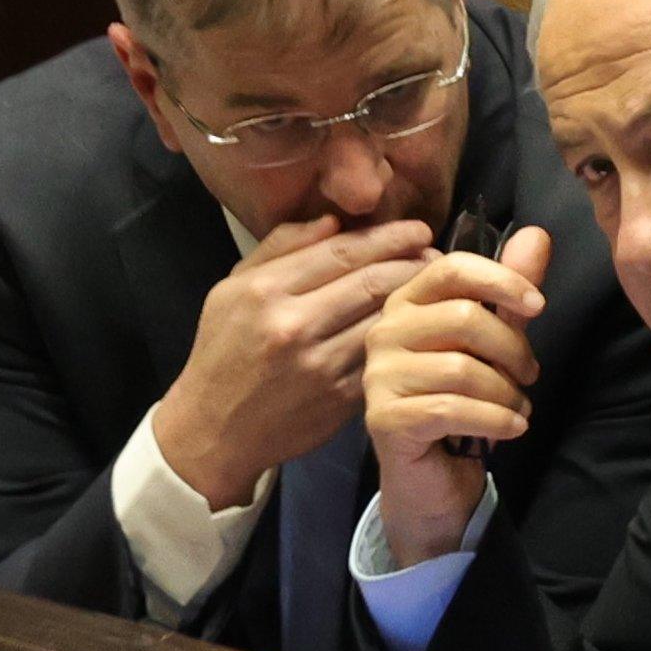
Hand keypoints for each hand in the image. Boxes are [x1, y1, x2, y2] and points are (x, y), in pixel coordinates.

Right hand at [153, 215, 435, 509]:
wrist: (213, 430)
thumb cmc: (222, 352)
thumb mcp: (231, 290)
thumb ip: (279, 248)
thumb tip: (333, 221)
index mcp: (265, 290)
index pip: (342, 252)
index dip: (388, 236)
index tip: (417, 228)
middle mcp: (293, 325)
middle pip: (371, 281)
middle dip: (412, 262)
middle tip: (437, 254)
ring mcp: (319, 365)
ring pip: (383, 319)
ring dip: (416, 300)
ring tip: (436, 285)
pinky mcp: (339, 398)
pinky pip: (381, 357)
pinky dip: (403, 339)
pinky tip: (419, 327)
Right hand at [365, 227, 550, 567]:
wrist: (432, 478)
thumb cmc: (462, 403)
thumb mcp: (494, 343)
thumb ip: (510, 292)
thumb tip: (538, 234)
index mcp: (408, 302)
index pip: (452, 268)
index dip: (501, 280)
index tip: (539, 305)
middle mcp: (384, 332)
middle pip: (464, 318)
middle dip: (512, 349)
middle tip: (529, 375)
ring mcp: (379, 377)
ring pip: (463, 369)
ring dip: (507, 393)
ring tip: (518, 408)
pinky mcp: (384, 419)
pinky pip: (453, 409)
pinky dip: (495, 420)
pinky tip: (512, 429)